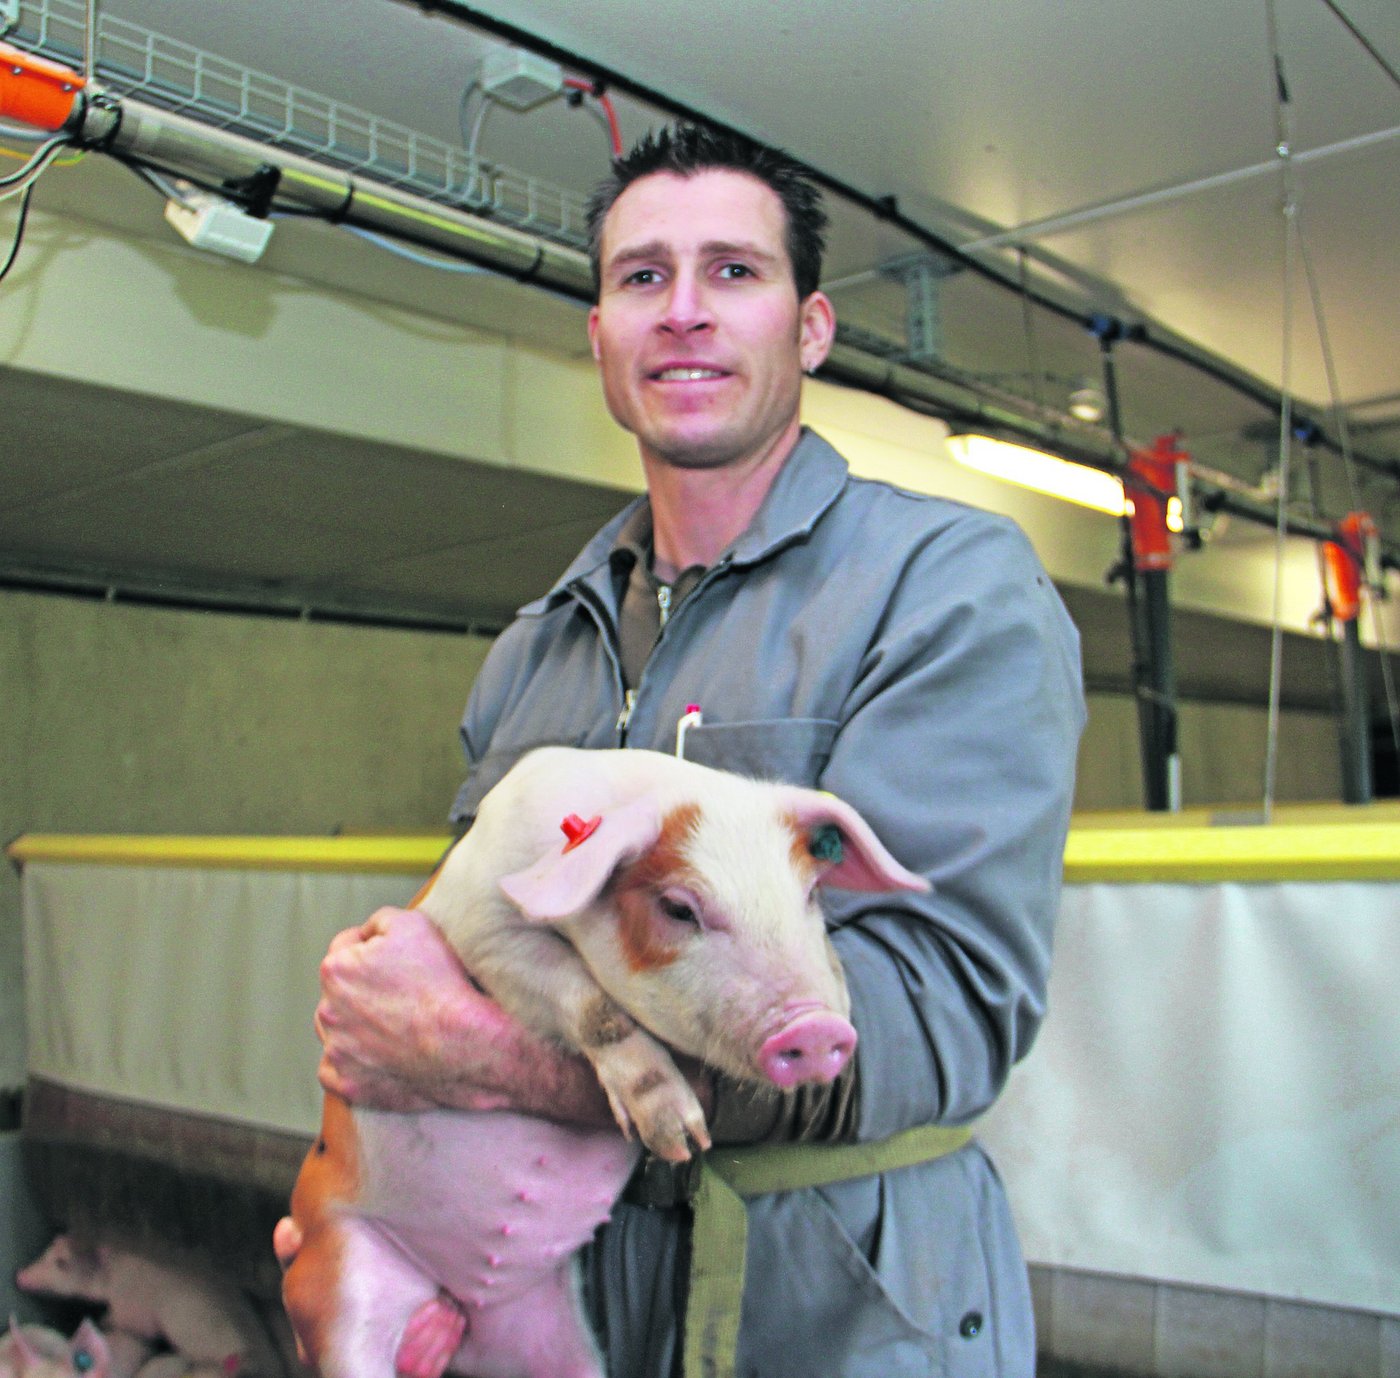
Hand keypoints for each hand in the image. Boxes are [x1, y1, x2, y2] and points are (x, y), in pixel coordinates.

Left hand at [315, 906, 481, 1110]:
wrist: (464, 1044)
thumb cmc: (441, 983)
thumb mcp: (414, 924)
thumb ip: (379, 920)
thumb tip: (367, 932)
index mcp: (336, 970)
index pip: (345, 947)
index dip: (373, 948)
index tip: (396, 960)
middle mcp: (328, 1011)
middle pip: (339, 991)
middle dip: (362, 988)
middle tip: (401, 992)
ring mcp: (336, 1052)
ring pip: (337, 1030)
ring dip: (355, 1025)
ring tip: (395, 1024)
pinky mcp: (348, 1084)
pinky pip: (335, 1070)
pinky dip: (352, 1063)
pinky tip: (378, 1055)